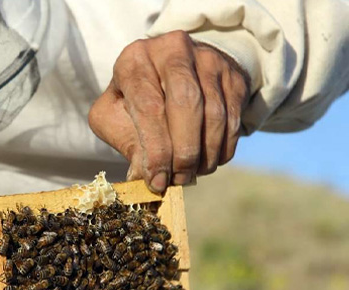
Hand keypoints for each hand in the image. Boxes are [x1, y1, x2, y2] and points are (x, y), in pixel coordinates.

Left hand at [89, 30, 249, 191]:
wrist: (172, 70)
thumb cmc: (137, 98)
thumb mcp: (116, 114)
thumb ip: (125, 142)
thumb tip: (143, 177)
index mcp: (135, 59)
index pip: (148, 106)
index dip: (156, 149)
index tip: (157, 180)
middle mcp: (172, 50)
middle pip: (186, 104)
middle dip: (183, 151)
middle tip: (178, 179)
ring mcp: (207, 59)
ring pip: (213, 114)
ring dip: (204, 154)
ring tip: (191, 174)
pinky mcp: (231, 75)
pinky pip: (232, 118)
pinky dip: (222, 148)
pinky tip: (208, 162)